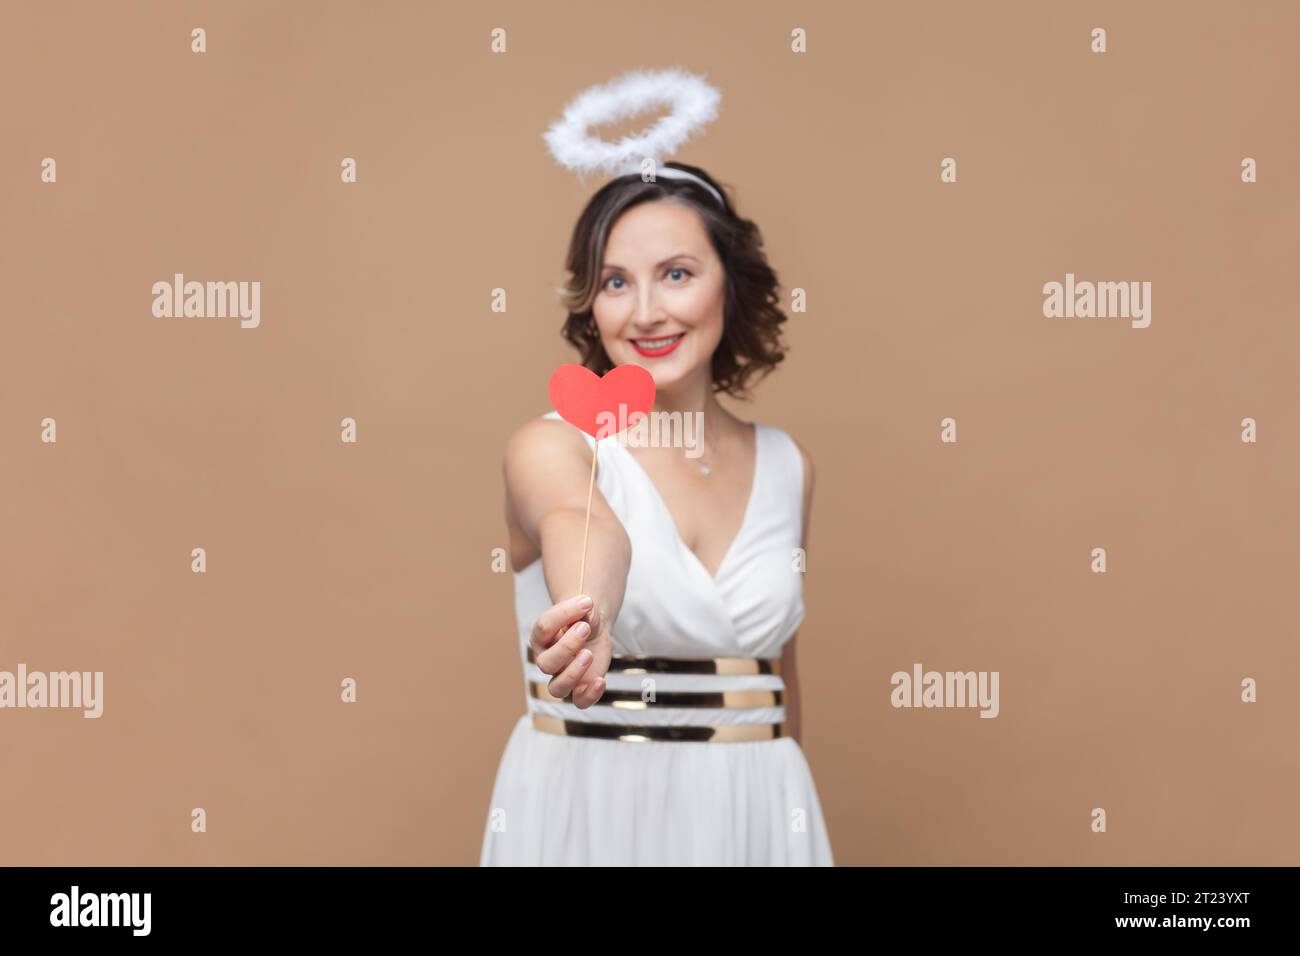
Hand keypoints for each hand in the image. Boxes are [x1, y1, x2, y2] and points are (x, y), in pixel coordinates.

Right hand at [529, 594, 611, 709]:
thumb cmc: (583, 618)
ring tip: (589, 654)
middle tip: (585, 628)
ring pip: (556, 689)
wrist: (594, 629)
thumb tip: (587, 608)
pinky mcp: (580, 688)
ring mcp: (562, 677)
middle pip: (545, 663)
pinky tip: (601, 680)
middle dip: (567, 646)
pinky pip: (579, 702)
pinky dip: (590, 696)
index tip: (586, 602)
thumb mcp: (584, 609)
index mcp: (541, 637)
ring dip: (573, 673)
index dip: (564, 613)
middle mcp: (547, 660)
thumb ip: (584, 610)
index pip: (543, 627)